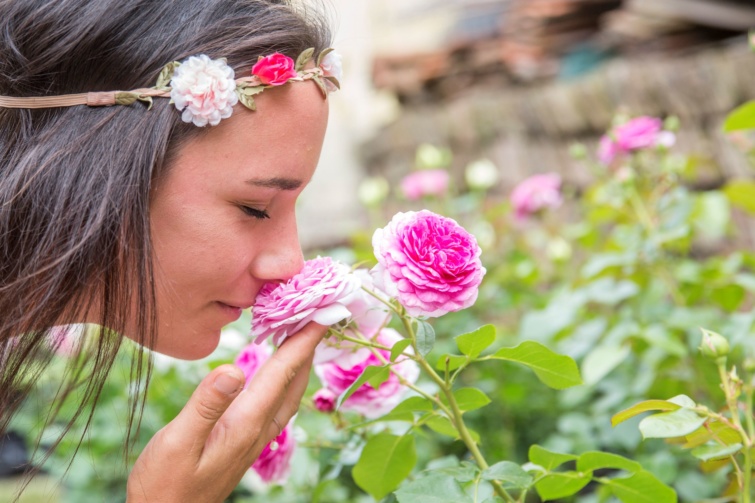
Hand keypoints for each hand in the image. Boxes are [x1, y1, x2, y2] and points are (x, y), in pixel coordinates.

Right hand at [126, 322, 326, 501]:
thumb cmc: (164, 485)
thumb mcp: (177, 442)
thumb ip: (206, 405)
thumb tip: (233, 369)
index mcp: (246, 422)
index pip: (282, 371)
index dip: (303, 339)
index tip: (324, 312)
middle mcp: (258, 429)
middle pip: (294, 379)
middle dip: (309, 345)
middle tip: (319, 313)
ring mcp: (254, 437)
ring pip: (288, 392)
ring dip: (298, 361)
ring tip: (302, 334)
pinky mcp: (245, 442)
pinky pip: (276, 402)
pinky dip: (283, 378)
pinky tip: (276, 372)